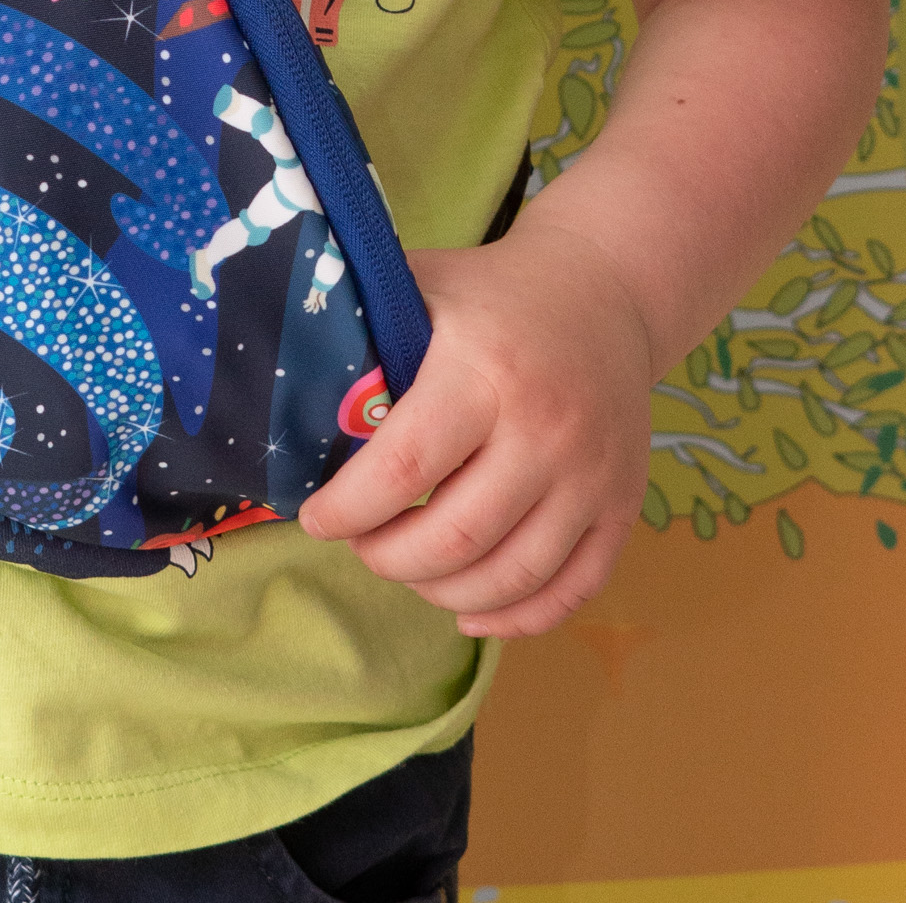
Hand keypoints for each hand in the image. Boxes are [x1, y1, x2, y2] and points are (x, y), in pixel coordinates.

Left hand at [296, 197, 652, 637]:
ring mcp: (592, 475)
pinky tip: (470, 611)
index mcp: (485, 371)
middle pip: (454, 538)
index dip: (348, 509)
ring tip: (408, 568)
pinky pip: (569, 591)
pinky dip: (515, 618)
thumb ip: (363, 327)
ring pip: (509, 577)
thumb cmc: (492, 294)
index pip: (404, 466)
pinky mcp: (623, 506)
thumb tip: (281, 378)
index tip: (315, 517)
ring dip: (442, 593)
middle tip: (361, 543)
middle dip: (387, 558)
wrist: (605, 289)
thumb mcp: (425, 286)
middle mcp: (546, 429)